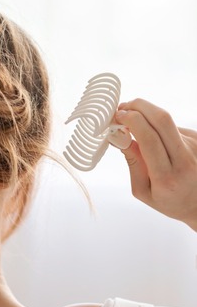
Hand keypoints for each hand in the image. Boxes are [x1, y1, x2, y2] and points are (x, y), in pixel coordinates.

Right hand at [115, 99, 196, 231]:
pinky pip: (172, 127)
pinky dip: (158, 128)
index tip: (117, 117)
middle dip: (139, 106)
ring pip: (166, 122)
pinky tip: (156, 141)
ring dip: (146, 117)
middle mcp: (185, 159)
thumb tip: (120, 136)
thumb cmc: (169, 200)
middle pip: (162, 119)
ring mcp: (195, 147)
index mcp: (167, 177)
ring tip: (134, 125)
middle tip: (123, 108)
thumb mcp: (142, 190)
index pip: (149, 138)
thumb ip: (133, 163)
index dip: (131, 121)